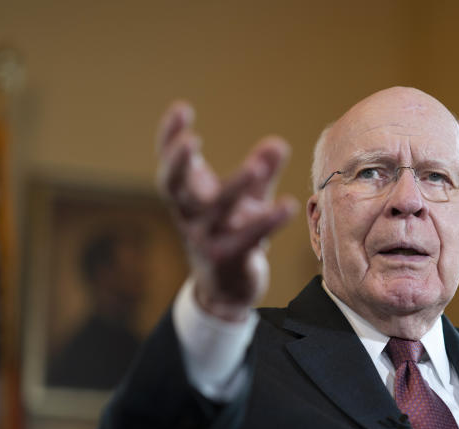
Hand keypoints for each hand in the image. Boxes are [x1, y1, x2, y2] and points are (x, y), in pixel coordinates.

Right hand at [155, 101, 298, 320]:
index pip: (171, 164)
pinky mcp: (229, 258)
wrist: (227, 290)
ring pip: (217, 210)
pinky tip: (289, 205)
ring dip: (236, 186)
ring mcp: (206, 239)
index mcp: (189, 196)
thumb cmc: (233, 233)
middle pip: (174, 187)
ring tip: (257, 166)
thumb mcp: (248, 199)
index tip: (181, 107)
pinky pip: (248, 237)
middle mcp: (191, 216)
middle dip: (179, 163)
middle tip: (192, 140)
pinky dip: (268, 221)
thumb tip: (278, 143)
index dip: (170, 137)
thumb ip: (261, 170)